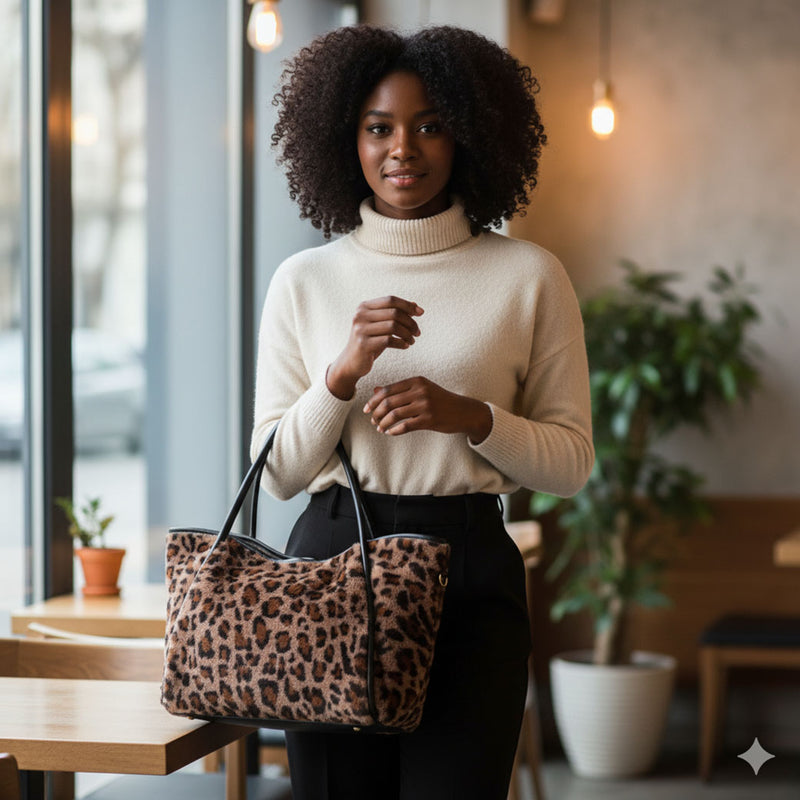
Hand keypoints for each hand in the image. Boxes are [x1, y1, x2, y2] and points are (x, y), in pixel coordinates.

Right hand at [326, 296, 422, 399]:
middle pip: (394, 313)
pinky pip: (389, 340)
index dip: (407, 305)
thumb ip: (395, 314)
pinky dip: (401, 343)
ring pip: (393, 326)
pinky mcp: (363, 344)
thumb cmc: (370, 342)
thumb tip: (416, 305)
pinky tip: (406, 346)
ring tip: (412, 340)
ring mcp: (360, 330)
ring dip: (407, 334)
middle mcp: (360, 315)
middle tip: (417, 332)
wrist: (351, 363)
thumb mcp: (381, 325)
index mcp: (364, 306)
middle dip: (410, 322)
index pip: (391, 300)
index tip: (421, 313)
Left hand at [363, 376, 491, 443]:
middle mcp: (420, 391)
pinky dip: (394, 431)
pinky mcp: (429, 420)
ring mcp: (425, 405)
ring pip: (394, 415)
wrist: (464, 411)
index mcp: (416, 381)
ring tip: (380, 428)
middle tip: (372, 420)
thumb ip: (399, 390)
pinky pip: (405, 426)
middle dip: (376, 413)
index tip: (366, 409)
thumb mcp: (421, 390)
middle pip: (388, 402)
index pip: (388, 390)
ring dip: (383, 423)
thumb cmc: (440, 400)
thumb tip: (375, 391)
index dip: (373, 401)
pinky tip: (390, 433)